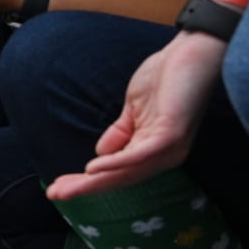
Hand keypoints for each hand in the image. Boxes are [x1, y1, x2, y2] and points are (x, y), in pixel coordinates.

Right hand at [46, 31, 226, 200]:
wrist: (192, 53)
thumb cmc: (165, 78)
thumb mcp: (133, 110)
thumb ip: (119, 133)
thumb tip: (98, 154)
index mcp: (154, 150)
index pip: (117, 173)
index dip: (87, 182)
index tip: (58, 186)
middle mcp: (163, 157)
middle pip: (118, 179)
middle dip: (85, 188)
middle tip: (55, 194)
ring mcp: (169, 148)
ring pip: (126, 172)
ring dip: (94, 182)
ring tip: (66, 188)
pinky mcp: (171, 134)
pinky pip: (139, 154)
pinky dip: (115, 163)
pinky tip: (93, 168)